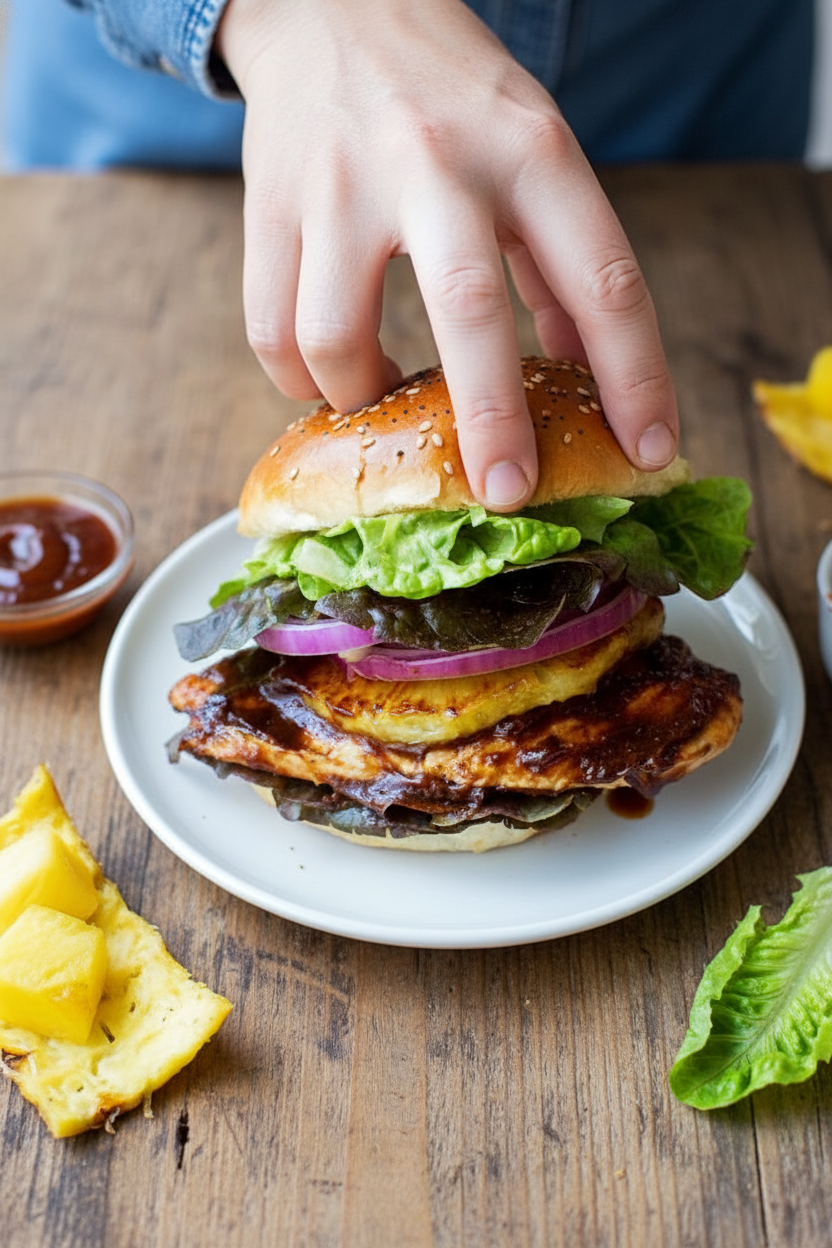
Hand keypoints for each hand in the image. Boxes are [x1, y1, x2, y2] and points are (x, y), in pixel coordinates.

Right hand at [217, 0, 678, 509]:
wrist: (335, 3)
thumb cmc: (451, 98)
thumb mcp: (533, 154)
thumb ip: (560, 263)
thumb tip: (581, 376)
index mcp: (531, 152)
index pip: (603, 277)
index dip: (634, 376)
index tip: (647, 452)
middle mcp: (438, 161)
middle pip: (469, 309)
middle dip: (492, 421)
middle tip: (507, 494)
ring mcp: (342, 182)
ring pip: (335, 339)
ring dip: (363, 401)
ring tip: (385, 401)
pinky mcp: (269, 201)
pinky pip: (271, 331)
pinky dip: (300, 381)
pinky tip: (328, 376)